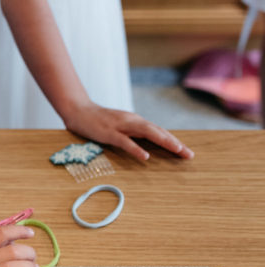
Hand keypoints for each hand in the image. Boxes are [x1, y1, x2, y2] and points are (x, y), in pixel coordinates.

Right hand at [62, 101, 193, 160]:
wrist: (77, 109)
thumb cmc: (98, 120)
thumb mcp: (119, 126)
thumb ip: (132, 133)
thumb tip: (148, 144)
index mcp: (135, 121)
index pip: (158, 131)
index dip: (173, 141)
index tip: (186, 152)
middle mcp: (131, 121)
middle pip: (157, 132)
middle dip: (174, 143)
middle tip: (189, 154)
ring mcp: (120, 126)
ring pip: (146, 133)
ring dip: (163, 141)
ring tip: (177, 150)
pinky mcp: (108, 132)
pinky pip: (125, 142)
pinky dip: (136, 149)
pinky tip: (145, 157)